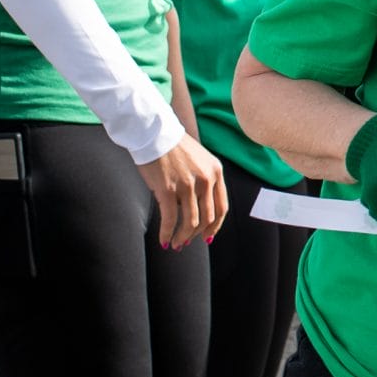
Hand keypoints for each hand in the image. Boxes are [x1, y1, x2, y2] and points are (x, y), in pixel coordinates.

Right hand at [138, 133, 227, 248]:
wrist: (154, 132)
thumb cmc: (174, 147)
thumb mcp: (199, 160)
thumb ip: (204, 181)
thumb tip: (199, 210)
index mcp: (216, 171)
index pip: (221, 207)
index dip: (215, 226)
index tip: (207, 237)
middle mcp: (206, 179)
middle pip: (208, 218)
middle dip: (197, 235)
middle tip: (187, 242)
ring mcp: (188, 185)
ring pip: (191, 222)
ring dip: (183, 237)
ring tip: (175, 244)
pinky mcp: (168, 189)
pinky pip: (171, 219)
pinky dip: (168, 233)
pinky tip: (164, 240)